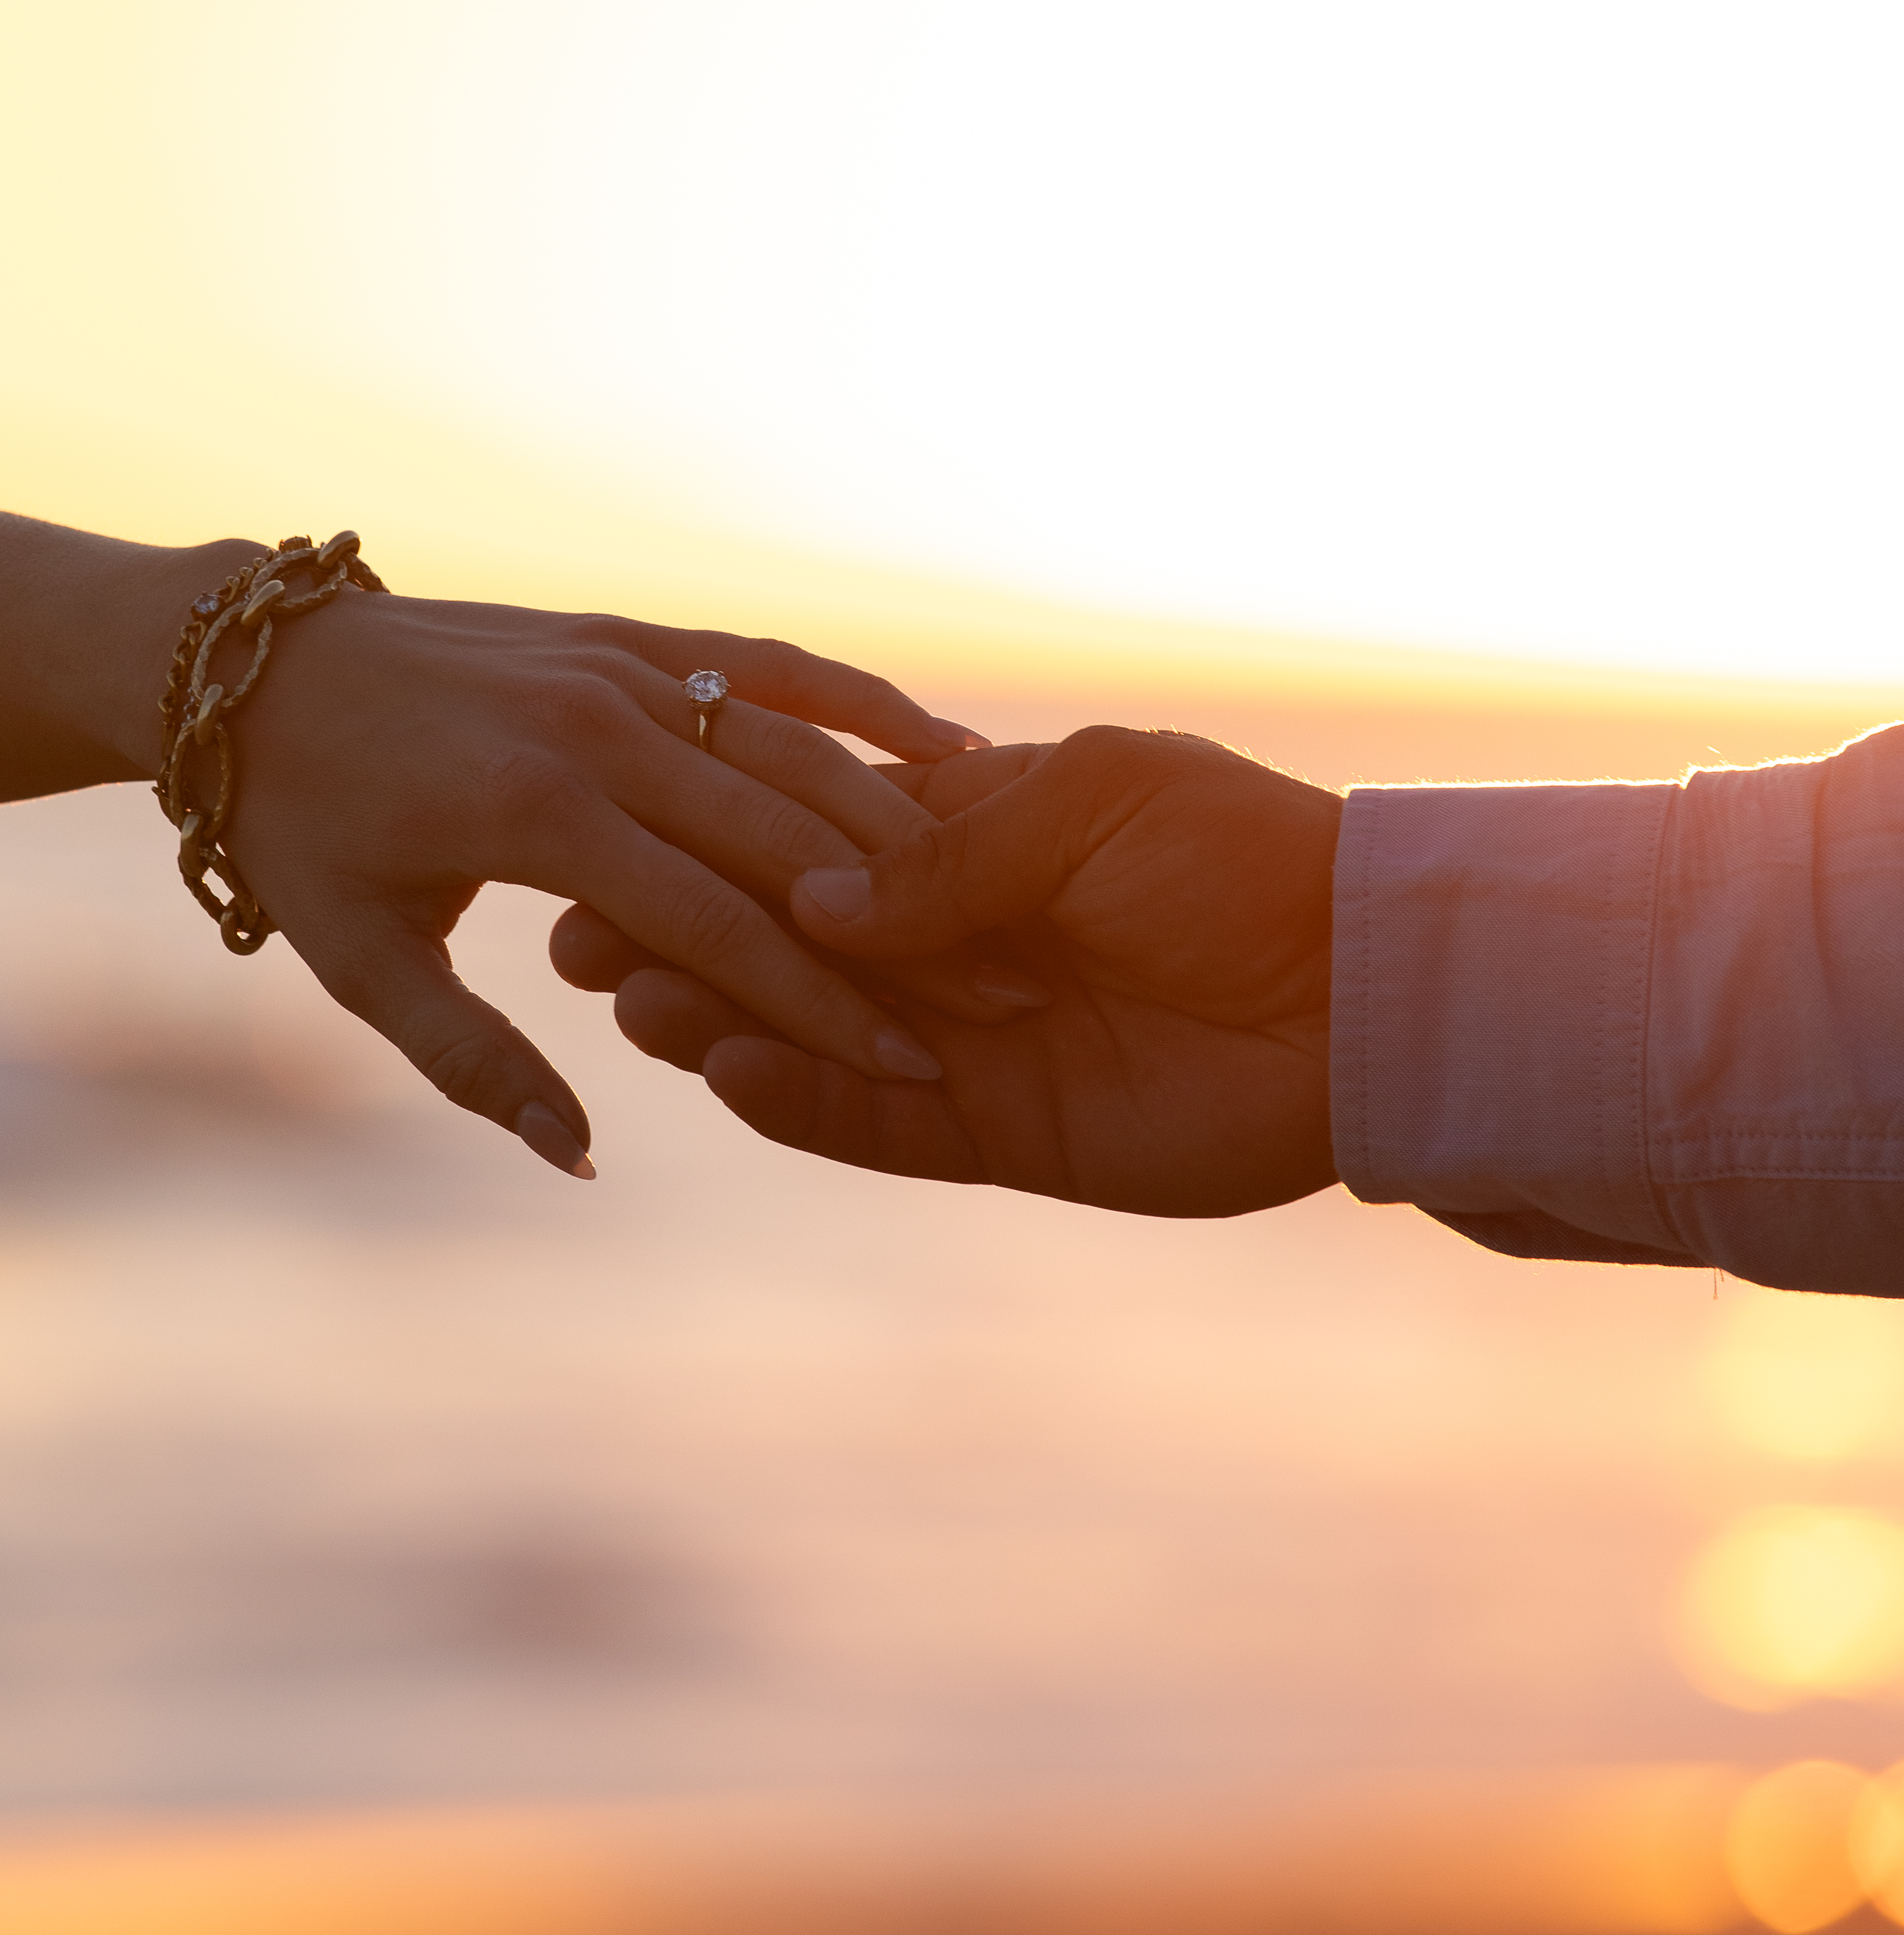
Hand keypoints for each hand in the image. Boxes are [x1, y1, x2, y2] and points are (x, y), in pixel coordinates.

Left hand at [221, 596, 1013, 1176]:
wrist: (250, 671)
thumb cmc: (303, 832)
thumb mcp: (364, 962)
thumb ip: (477, 1060)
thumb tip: (580, 1155)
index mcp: (539, 817)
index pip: (719, 929)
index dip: (825, 1009)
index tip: (918, 1072)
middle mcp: (596, 730)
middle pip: (785, 846)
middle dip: (903, 935)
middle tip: (1005, 1007)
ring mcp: (621, 669)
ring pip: (795, 751)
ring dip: (907, 831)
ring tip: (1008, 905)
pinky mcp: (629, 633)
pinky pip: (767, 663)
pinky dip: (858, 701)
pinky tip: (950, 747)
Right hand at [551, 726, 1341, 1214]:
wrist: (1363, 983)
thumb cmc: (1243, 855)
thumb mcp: (1091, 802)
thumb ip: (949, 845)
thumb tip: (814, 894)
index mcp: (975, 841)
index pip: (812, 847)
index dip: (718, 850)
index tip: (608, 844)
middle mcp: (954, 944)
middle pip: (784, 948)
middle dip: (680, 937)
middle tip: (570, 937)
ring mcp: (970, 1042)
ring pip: (810, 1038)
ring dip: (717, 1021)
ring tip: (629, 999)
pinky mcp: (1003, 1133)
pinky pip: (877, 1126)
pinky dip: (803, 1104)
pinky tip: (727, 1076)